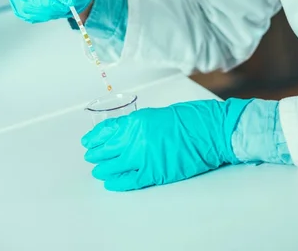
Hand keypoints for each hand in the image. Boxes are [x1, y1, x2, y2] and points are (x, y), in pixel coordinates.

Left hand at [82, 98, 250, 190]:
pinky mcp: (154, 173)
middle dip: (96, 153)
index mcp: (137, 121)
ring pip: (114, 166)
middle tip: (90, 155)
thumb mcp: (158, 115)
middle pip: (107, 149)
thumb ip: (139, 125)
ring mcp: (144, 157)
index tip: (88, 140)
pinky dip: (117, 182)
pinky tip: (110, 182)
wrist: (209, 131)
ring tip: (97, 170)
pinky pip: (129, 180)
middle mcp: (136, 138)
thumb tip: (127, 134)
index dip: (95, 137)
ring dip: (103, 169)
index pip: (107, 130)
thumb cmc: (190, 119)